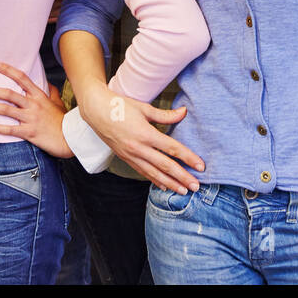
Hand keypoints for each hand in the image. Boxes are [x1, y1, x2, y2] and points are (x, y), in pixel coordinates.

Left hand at [0, 61, 70, 157]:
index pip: (21, 78)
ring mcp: (31, 118)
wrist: (72, 138)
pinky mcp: (29, 132)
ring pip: (5, 110)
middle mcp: (33, 104)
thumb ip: (51, 93)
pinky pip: (9, 129)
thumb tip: (49, 85)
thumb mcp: (58, 103)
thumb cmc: (64, 121)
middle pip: (8, 94)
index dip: (6, 69)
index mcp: (39, 95)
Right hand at [75, 84, 203, 192]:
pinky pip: (142, 172)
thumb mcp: (144, 108)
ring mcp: (131, 155)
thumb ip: (165, 115)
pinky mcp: (125, 158)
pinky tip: (164, 186)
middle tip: (196, 186)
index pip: (172, 149)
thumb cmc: (120, 106)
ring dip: (170, 183)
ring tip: (184, 191)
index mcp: (145, 134)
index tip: (201, 166)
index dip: (188, 158)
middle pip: (165, 166)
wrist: (96, 111)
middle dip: (182, 177)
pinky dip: (155, 180)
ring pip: (154, 173)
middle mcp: (138, 148)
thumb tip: (184, 112)